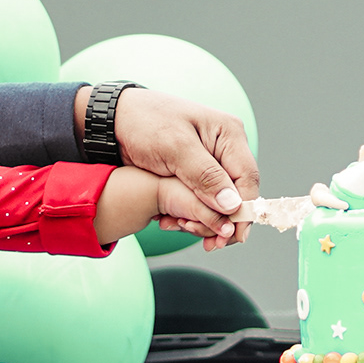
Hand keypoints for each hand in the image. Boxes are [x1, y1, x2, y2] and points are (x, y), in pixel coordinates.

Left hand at [113, 89, 257, 238]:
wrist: (115, 119)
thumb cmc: (144, 123)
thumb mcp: (175, 147)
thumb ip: (205, 176)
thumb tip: (232, 205)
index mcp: (228, 134)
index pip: (248, 179)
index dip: (245, 211)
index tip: (235, 236)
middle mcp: (225, 149)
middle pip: (238, 194)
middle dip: (224, 221)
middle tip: (208, 243)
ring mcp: (210, 162)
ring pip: (220, 202)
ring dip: (205, 221)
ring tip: (181, 228)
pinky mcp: (194, 174)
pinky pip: (203, 201)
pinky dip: (192, 214)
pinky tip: (174, 222)